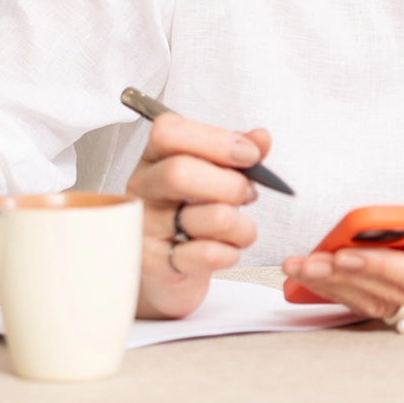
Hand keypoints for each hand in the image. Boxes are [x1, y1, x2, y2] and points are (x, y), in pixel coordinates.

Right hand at [124, 113, 269, 318]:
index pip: (169, 132)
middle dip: (231, 184)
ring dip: (241, 224)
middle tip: (247, 195)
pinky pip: (207, 254)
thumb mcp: (210, 176)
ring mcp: (144, 227)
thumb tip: (260, 138)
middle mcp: (143, 188)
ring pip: (208, 216)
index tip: (249, 154)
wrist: (164, 270)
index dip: (216, 140)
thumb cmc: (188, 214)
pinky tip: (227, 250)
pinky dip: (230, 252)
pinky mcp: (155, 264)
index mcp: (154, 157)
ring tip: (241, 228)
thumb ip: (235, 154)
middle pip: (180, 172)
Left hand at [280, 190, 403, 327]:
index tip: (345, 253)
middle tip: (307, 261)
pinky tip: (312, 280)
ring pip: (380, 307)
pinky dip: (343, 293)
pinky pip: (376, 309)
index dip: (385, 268)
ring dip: (336, 287)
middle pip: (396, 295)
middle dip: (347, 277)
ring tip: (299, 267)